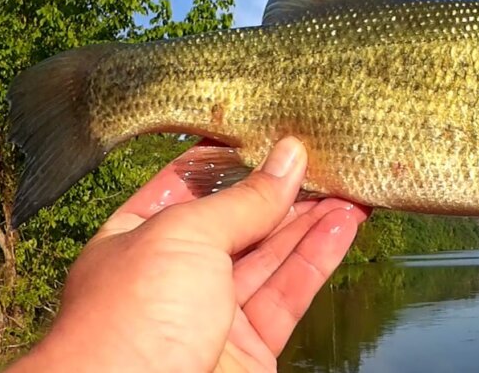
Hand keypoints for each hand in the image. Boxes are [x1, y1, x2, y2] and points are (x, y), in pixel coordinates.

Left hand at [7, 137, 369, 372]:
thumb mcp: (184, 236)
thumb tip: (287, 158)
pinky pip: (289, 294)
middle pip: (238, 220)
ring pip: (271, 256)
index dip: (230, 159)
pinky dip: (318, 258)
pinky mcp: (249, 348)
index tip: (269, 131)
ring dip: (312, 220)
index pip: (187, 186)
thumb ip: (244, 199)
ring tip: (349, 184)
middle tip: (324, 156)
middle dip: (282, 189)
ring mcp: (212, 314)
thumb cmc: (129, 323)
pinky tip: (345, 225)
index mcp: (136, 239)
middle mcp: (173, 275)